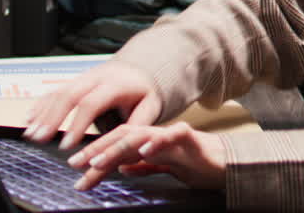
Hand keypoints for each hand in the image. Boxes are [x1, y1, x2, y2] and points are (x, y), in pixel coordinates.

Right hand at [23, 59, 162, 149]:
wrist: (139, 69)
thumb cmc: (145, 92)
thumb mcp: (151, 107)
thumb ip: (138, 126)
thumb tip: (129, 146)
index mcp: (116, 84)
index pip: (92, 103)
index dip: (77, 124)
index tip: (67, 145)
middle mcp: (96, 77)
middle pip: (69, 94)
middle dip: (52, 118)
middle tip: (40, 138)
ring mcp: (83, 77)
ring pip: (59, 91)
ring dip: (42, 113)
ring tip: (30, 134)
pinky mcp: (75, 80)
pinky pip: (55, 90)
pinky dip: (41, 105)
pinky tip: (29, 119)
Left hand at [67, 121, 225, 190]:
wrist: (228, 162)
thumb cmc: (197, 164)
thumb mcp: (164, 169)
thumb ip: (144, 167)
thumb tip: (122, 169)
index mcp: (148, 143)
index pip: (116, 145)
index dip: (95, 155)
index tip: (75, 169)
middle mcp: (156, 135)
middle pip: (121, 136)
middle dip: (97, 150)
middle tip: (77, 164)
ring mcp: (171, 135)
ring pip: (140, 135)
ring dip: (117, 148)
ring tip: (99, 161)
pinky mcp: (189, 137)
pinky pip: (171, 136)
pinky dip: (157, 142)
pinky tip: (144, 151)